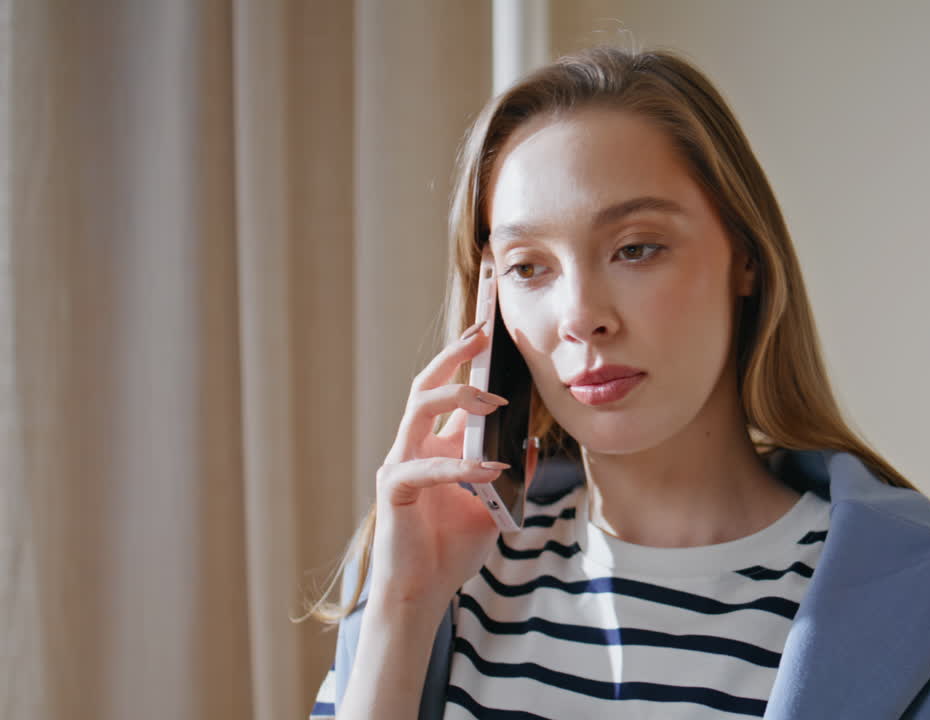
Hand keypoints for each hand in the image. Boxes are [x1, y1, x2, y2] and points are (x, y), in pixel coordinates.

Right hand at [368, 320, 508, 609]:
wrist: (423, 594)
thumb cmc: (452, 550)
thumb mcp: (495, 506)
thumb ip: (510, 473)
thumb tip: (530, 443)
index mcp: (437, 445)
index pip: (451, 392)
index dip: (466, 359)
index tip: (489, 326)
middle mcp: (415, 446)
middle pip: (427, 385)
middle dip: (454, 354)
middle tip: (483, 332)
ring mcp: (400, 464)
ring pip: (418, 409)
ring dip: (456, 397)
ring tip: (491, 399)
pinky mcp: (393, 490)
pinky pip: (426, 467)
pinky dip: (460, 465)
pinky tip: (489, 468)